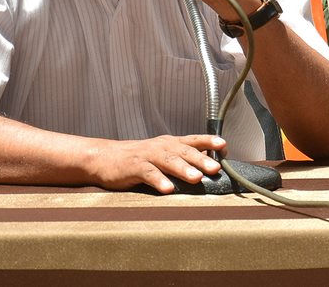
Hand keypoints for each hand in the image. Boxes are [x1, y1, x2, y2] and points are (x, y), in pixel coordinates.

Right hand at [89, 134, 225, 192]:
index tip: (224, 146)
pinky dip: (159, 180)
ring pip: (168, 161)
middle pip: (184, 151)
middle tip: (216, 168)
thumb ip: (183, 160)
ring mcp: (148, 156)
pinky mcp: (134, 167)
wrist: (104, 157)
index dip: (209, 141)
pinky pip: (148, 174)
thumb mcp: (163, 155)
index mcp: (171, 144)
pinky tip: (168, 189)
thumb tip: (209, 168)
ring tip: (197, 178)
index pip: (194, 140)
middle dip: (201, 159)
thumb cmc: (139, 159)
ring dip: (183, 169)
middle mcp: (162, 147)